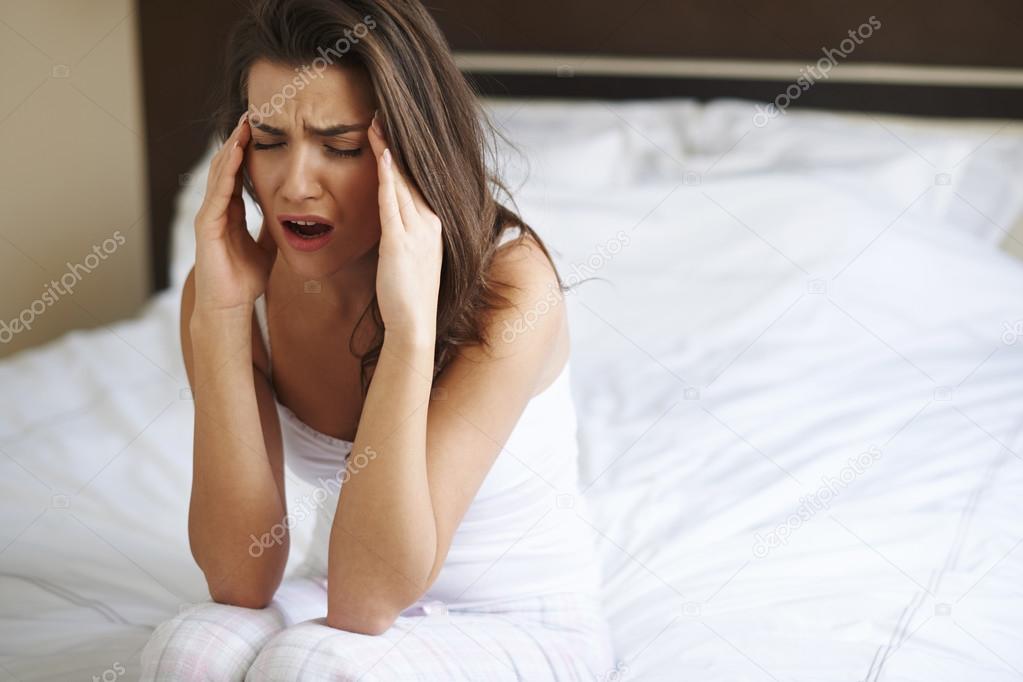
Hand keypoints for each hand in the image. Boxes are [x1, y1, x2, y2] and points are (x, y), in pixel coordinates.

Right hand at [192, 112, 276, 315]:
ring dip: (231, 149)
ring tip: (243, 126)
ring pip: (219, 175)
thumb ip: (272, 229)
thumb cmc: (245, 280)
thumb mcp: (266, 247)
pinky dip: (227, 173)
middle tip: (250, 114)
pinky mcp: (206, 227)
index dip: (247, 150)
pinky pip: (218, 193)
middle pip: (226, 167)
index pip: (238, 173)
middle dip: (237, 140)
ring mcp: (208, 216)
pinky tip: (236, 155)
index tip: (261, 129)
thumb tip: (289, 216)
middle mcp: (216, 209)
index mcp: (230, 212)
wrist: (229, 306)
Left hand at [367, 110, 442, 341]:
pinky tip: (383, 156)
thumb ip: (402, 230)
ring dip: (389, 150)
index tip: (389, 127)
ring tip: (377, 121)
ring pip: (402, 182)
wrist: (414, 323)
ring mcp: (417, 231)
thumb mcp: (409, 254)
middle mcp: (429, 222)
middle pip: (411, 173)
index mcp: (432, 223)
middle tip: (382, 110)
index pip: (416, 179)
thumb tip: (389, 213)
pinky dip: (389, 178)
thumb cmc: (408, 293)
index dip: (403, 152)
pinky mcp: (401, 243)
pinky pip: (393, 204)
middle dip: (396, 141)